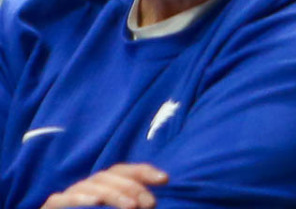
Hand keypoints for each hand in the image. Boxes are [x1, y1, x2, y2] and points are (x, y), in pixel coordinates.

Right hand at [42, 163, 167, 208]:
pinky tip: (96, 203)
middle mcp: (87, 186)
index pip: (124, 170)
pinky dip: (80, 199)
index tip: (165, 179)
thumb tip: (152, 204)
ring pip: (92, 186)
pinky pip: (63, 199)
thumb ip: (129, 204)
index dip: (144, 171)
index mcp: (103, 185)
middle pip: (111, 176)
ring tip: (131, 206)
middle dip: (133, 188)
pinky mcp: (51, 206)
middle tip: (150, 203)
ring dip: (113, 194)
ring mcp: (68, 194)